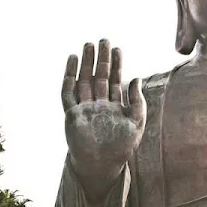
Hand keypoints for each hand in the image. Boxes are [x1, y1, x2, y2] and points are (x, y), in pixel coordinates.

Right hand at [62, 40, 145, 194]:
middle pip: (98, 77)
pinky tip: (72, 61)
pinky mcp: (71, 114)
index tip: (118, 49)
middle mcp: (98, 105)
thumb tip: (136, 78)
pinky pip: (68, 91)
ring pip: (84, 80)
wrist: (102, 166)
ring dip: (86, 63)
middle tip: (103, 40)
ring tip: (88, 45)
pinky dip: (69, 76)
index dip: (116, 65)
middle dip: (101, 59)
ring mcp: (84, 108)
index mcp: (113, 107)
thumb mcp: (136, 123)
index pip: (114, 80)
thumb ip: (138, 101)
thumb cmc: (121, 148)